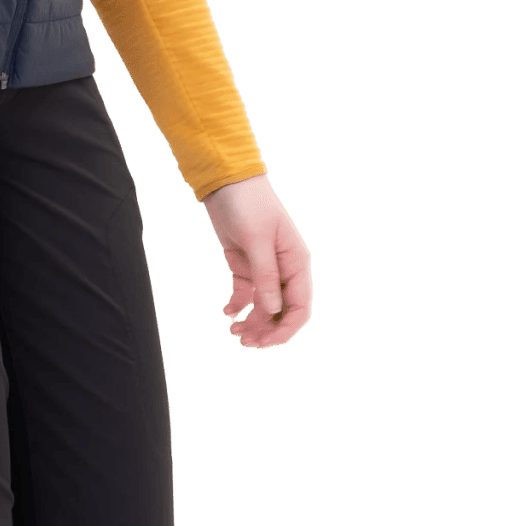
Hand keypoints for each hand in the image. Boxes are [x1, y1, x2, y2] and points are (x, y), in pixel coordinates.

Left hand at [202, 174, 312, 350]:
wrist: (225, 182)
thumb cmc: (248, 205)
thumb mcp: (256, 239)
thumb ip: (266, 275)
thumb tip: (274, 311)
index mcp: (296, 263)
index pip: (300, 307)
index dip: (286, 329)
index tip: (267, 342)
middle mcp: (284, 270)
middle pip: (281, 312)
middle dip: (266, 330)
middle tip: (245, 343)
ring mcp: (264, 269)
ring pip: (263, 307)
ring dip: (252, 323)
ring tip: (234, 334)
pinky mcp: (244, 266)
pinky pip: (246, 294)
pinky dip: (237, 307)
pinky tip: (226, 313)